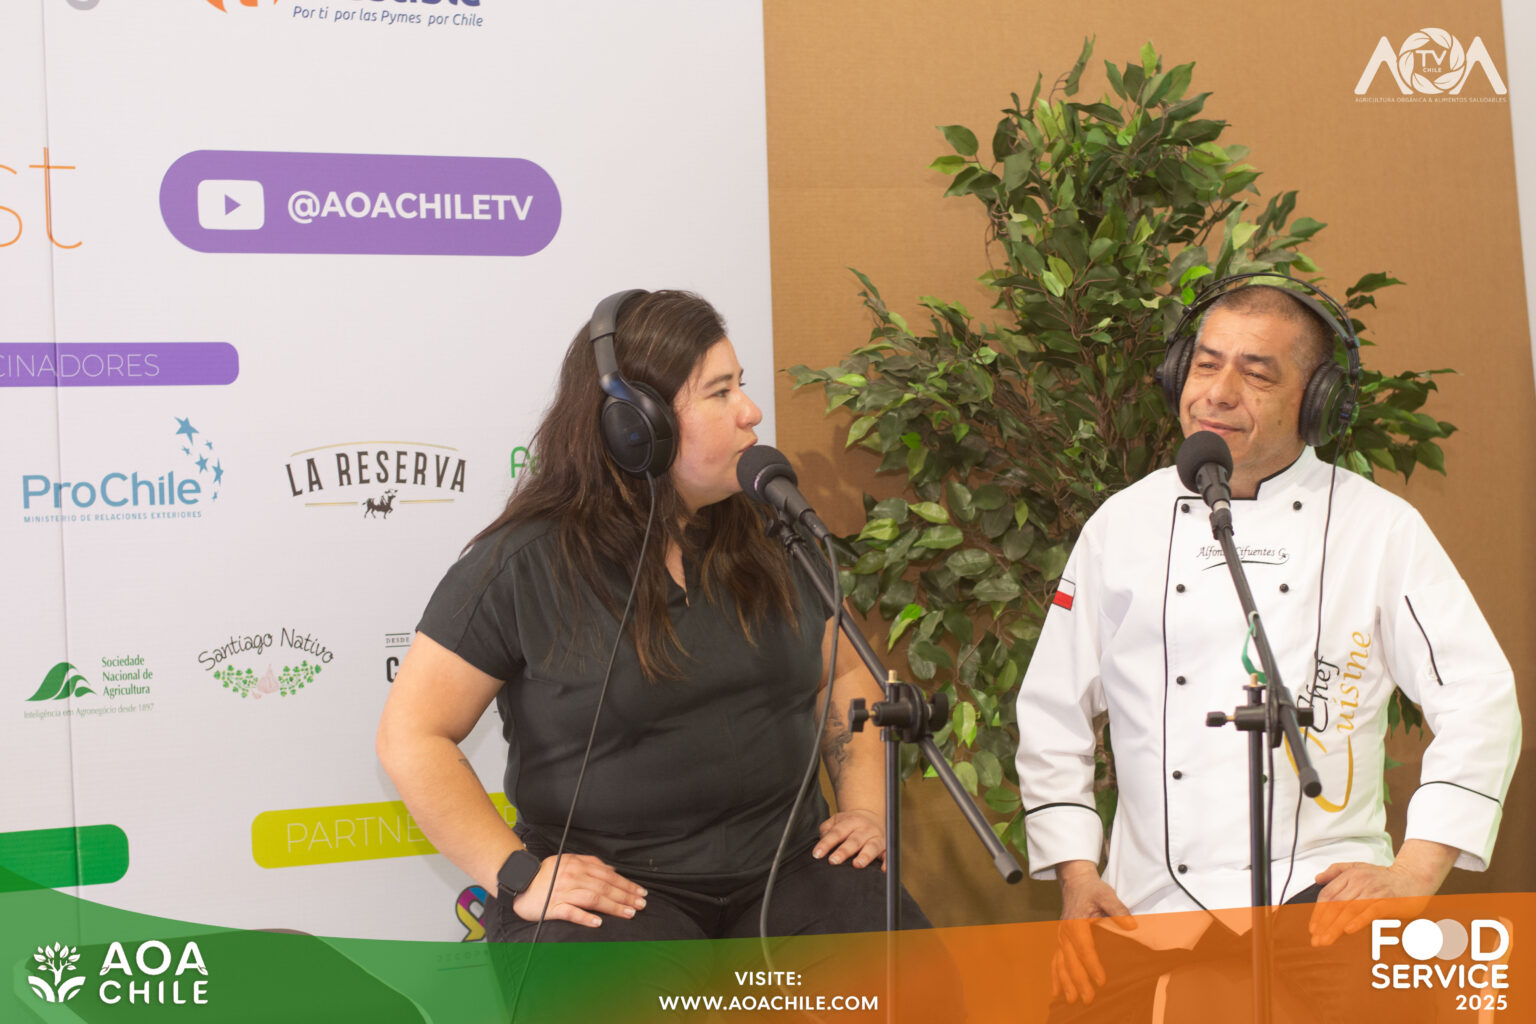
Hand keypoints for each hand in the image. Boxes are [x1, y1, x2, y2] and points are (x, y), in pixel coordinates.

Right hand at [510, 853, 647, 927]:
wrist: (519, 881)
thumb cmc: (546, 874)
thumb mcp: (568, 861)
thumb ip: (590, 864)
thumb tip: (612, 870)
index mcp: (578, 864)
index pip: (608, 875)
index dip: (626, 884)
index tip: (640, 893)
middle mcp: (572, 876)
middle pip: (604, 887)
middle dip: (626, 896)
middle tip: (641, 905)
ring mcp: (562, 891)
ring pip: (593, 898)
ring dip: (613, 906)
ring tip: (628, 914)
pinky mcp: (552, 906)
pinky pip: (571, 912)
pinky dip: (585, 917)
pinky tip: (598, 923)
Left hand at [814, 809, 885, 869]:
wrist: (871, 815)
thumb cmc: (849, 823)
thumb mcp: (836, 821)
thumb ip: (827, 830)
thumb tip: (822, 842)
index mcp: (851, 821)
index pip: (836, 832)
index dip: (826, 843)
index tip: (817, 854)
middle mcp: (865, 829)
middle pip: (854, 840)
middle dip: (844, 851)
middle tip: (833, 861)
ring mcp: (876, 837)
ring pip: (872, 847)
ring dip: (865, 856)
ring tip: (857, 864)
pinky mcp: (885, 847)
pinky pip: (888, 855)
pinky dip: (887, 862)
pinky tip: (883, 870)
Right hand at [1052, 862, 1134, 1005]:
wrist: (1075, 882)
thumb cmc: (1093, 890)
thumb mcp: (1106, 894)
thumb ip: (1118, 910)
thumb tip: (1132, 925)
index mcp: (1076, 923)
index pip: (1085, 948)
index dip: (1092, 966)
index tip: (1101, 981)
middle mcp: (1065, 932)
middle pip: (1071, 961)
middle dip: (1079, 981)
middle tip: (1088, 999)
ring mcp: (1061, 938)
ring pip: (1061, 964)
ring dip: (1065, 983)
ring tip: (1071, 1001)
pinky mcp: (1061, 941)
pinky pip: (1055, 961)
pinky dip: (1055, 977)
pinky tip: (1056, 992)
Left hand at [1309, 840, 1455, 946]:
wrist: (1413, 877)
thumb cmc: (1385, 877)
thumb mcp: (1358, 867)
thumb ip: (1336, 871)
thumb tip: (1317, 878)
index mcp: (1350, 875)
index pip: (1327, 895)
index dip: (1318, 913)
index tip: (1312, 928)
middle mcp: (1359, 882)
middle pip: (1335, 905)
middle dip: (1323, 925)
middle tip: (1315, 940)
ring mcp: (1373, 891)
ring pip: (1349, 910)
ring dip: (1335, 927)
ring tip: (1326, 940)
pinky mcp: (1387, 900)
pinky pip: (1370, 911)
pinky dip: (1358, 921)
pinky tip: (1348, 931)